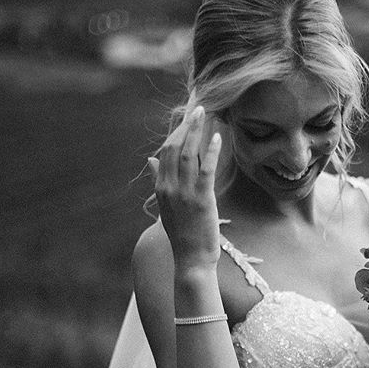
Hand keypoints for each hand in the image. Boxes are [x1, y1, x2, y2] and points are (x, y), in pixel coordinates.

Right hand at [148, 101, 222, 273]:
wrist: (191, 259)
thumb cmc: (182, 233)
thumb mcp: (166, 205)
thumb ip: (158, 180)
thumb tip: (151, 160)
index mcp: (161, 187)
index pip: (166, 151)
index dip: (176, 131)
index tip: (187, 118)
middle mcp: (170, 187)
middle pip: (175, 148)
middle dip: (186, 125)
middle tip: (198, 108)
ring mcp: (185, 193)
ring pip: (189, 155)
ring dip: (197, 132)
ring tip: (206, 114)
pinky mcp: (202, 200)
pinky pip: (205, 170)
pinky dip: (211, 152)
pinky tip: (217, 138)